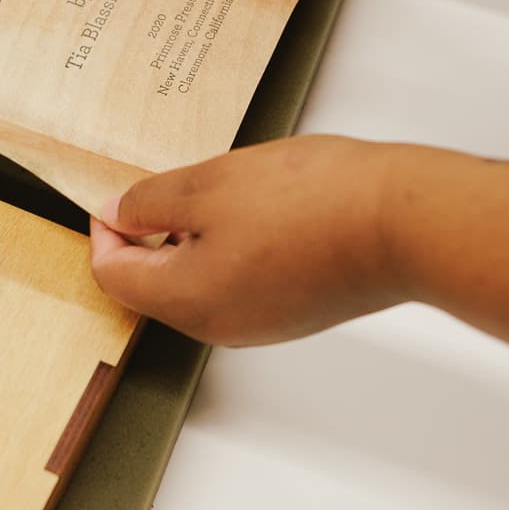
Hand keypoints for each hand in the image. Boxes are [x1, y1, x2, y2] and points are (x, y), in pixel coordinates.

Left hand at [90, 137, 508, 347]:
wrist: (404, 221)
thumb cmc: (314, 201)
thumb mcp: (208, 183)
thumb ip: (150, 201)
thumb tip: (118, 213)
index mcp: (187, 300)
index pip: (112, 275)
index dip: (104, 229)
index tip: (118, 195)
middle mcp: (220, 326)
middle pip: (155, 284)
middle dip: (154, 232)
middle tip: (178, 183)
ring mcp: (262, 323)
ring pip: (200, 281)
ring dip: (198, 237)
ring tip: (231, 189)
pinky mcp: (296, 311)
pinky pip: (243, 281)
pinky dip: (237, 246)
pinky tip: (266, 208)